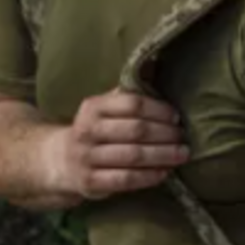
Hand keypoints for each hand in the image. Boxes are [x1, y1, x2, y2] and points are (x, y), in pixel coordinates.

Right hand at [56, 89, 188, 199]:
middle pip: (135, 131)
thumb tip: (156, 62)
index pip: (132, 104)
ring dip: (163, 155)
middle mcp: (87, 131)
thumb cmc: (94, 130)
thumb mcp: (104, 107)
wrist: (60, 160)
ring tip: (182, 154)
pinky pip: (125, 179)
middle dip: (165, 134)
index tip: (176, 116)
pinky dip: (149, 177)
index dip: (159, 110)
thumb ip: (129, 92)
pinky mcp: (90, 183)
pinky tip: (165, 173)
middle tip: (184, 137)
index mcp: (93, 107)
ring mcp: (87, 158)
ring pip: (133, 156)